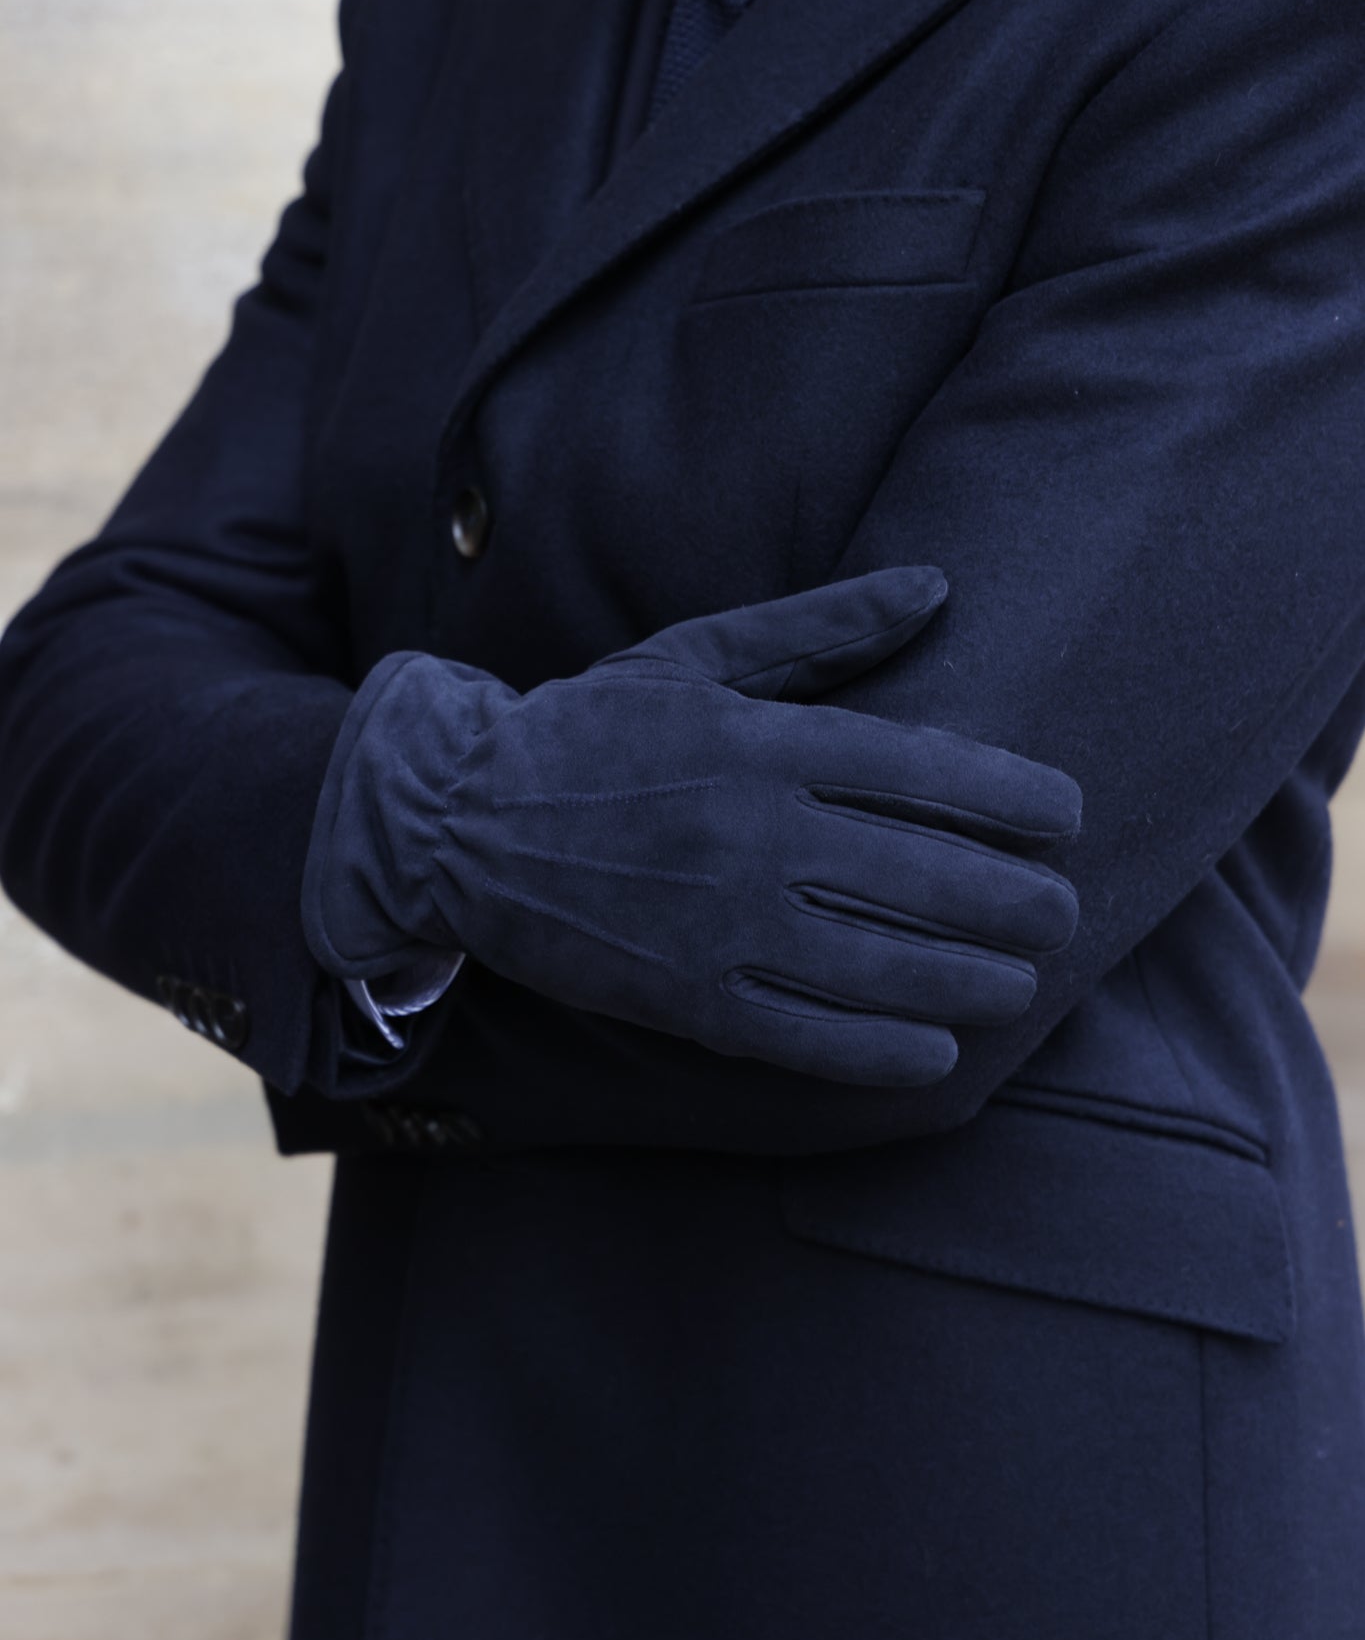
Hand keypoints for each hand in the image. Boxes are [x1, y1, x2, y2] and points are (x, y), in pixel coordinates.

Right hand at [303, 569, 1080, 1085]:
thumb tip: (936, 587)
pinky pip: (804, 1035)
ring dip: (968, 981)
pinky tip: (936, 1053)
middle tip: (1062, 913)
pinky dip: (878, 1051)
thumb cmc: (591, 728)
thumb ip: (822, 629)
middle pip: (920, 875)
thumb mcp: (698, 656)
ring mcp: (719, 924)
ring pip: (878, 965)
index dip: (1011, 795)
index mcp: (761, 742)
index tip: (1067, 811)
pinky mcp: (687, 997)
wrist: (459, 818)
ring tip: (1021, 984)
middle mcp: (752, 835)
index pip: (921, 767)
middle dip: (1013, 900)